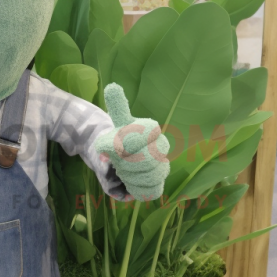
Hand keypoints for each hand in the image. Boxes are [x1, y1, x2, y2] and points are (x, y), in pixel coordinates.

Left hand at [94, 84, 169, 201]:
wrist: (116, 157)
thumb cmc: (116, 139)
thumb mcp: (113, 124)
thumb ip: (116, 108)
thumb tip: (113, 87)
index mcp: (151, 129)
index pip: (148, 133)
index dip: (129, 143)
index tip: (117, 146)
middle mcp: (161, 145)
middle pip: (149, 159)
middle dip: (127, 164)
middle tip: (118, 162)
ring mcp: (163, 164)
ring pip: (152, 175)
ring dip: (130, 176)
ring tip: (122, 171)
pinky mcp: (160, 182)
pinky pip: (153, 189)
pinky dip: (138, 189)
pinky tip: (130, 183)